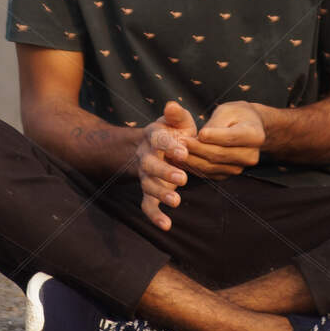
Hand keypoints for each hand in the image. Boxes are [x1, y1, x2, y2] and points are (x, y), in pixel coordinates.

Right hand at [134, 100, 195, 230]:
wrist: (158, 148)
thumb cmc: (174, 133)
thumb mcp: (178, 121)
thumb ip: (177, 114)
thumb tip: (172, 104)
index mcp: (154, 136)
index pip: (159, 140)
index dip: (170, 146)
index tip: (183, 152)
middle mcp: (146, 156)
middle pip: (150, 165)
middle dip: (165, 172)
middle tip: (182, 178)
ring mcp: (146, 175)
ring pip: (148, 185)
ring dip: (160, 193)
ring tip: (176, 201)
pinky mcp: (149, 190)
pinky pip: (147, 204)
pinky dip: (154, 216)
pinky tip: (166, 226)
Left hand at [181, 101, 265, 178]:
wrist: (248, 128)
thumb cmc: (236, 115)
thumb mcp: (227, 111)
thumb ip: (215, 124)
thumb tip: (201, 137)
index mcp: (254, 135)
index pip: (230, 138)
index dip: (213, 136)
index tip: (197, 133)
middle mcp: (251, 155)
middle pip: (219, 154)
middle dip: (197, 148)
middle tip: (179, 141)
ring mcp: (240, 167)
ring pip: (212, 166)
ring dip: (193, 159)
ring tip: (176, 150)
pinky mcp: (229, 174)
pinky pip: (209, 172)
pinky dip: (194, 166)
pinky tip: (182, 159)